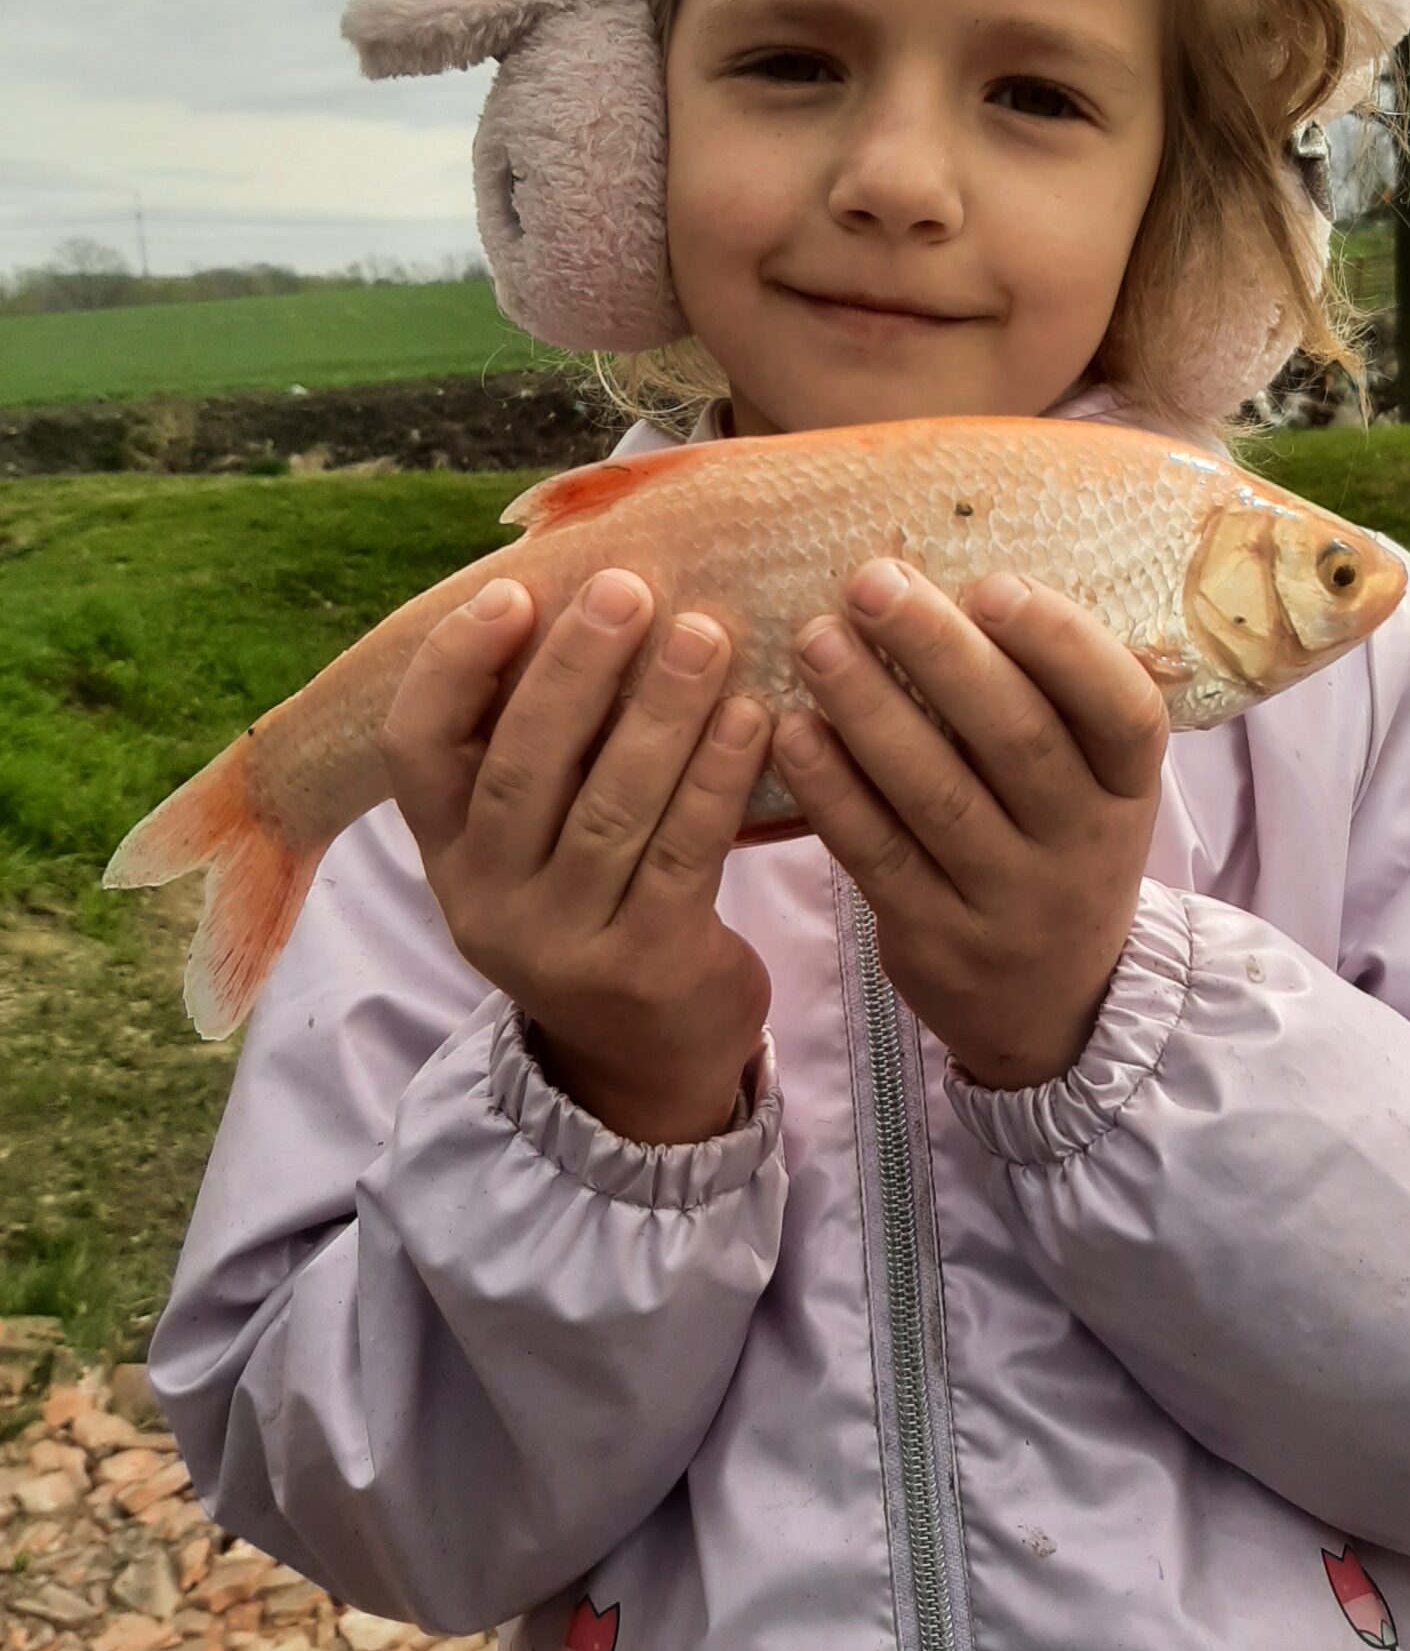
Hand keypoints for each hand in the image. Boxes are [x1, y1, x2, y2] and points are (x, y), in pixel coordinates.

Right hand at [379, 568, 774, 1143]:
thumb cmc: (602, 904)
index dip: (454, 666)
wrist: (645, 1062)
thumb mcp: (539, 841)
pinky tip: (754, 717)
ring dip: (661, 711)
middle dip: (576, 669)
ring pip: (609, 809)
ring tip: (706, 633)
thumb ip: (541, 744)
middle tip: (628, 589)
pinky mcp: (644, 970)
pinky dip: (718, 778)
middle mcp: (486, 900)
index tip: (513, 591)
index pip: (415, 751)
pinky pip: (683, 855)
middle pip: (521, 769)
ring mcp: (561, 943)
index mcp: (448, 853)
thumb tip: (582, 592)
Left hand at [769, 562, 1167, 1089]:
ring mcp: (1012, 902)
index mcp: (1128, 787)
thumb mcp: (1088, 786)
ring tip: (814, 639)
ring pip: (937, 794)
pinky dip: (832, 791)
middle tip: (869, 581)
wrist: (1056, 1008)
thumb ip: (1046, 702)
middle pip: (1015, 738)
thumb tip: (950, 574)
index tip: (992, 582)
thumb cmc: (1055, 848)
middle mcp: (1083, 845)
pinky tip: (791, 731)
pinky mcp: (940, 942)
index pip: (1120, 710)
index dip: (1063, 644)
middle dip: (937, 651)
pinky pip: (879, 856)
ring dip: (869, 708)